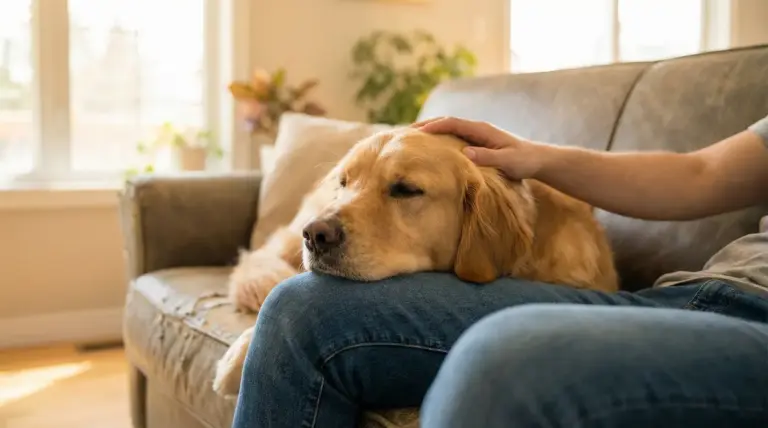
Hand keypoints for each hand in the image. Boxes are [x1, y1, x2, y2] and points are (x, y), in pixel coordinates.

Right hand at [412, 116, 547, 179]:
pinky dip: (440, 139)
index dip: (434, 126)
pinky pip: (454, 138)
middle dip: (426, 125)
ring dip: (431, 131)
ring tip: (412, 139)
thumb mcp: (507, 161)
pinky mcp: (478, 143)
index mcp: (482, 129)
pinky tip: (431, 149)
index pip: (452, 123)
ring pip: (449, 129)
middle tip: (404, 132)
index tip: (417, 132)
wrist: (538, 160)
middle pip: (446, 122)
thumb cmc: (524, 161)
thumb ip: (487, 158)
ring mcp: (477, 135)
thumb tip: (465, 154)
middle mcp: (477, 129)